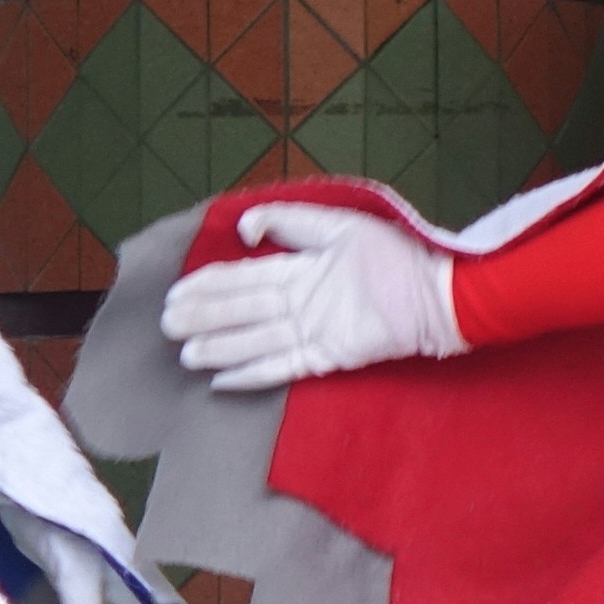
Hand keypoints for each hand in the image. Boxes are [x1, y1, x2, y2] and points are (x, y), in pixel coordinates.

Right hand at [163, 199, 461, 390]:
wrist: (437, 292)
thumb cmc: (394, 254)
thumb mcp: (339, 227)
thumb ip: (292, 222)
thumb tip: (245, 229)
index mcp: (300, 270)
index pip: (245, 279)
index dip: (211, 284)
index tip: (178, 289)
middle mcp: (300, 303)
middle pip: (243, 310)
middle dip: (204, 315)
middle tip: (167, 323)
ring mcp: (312, 332)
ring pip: (255, 340)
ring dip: (220, 347)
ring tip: (186, 353)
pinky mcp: (328, 357)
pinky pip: (283, 366)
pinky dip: (253, 374)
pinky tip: (223, 381)